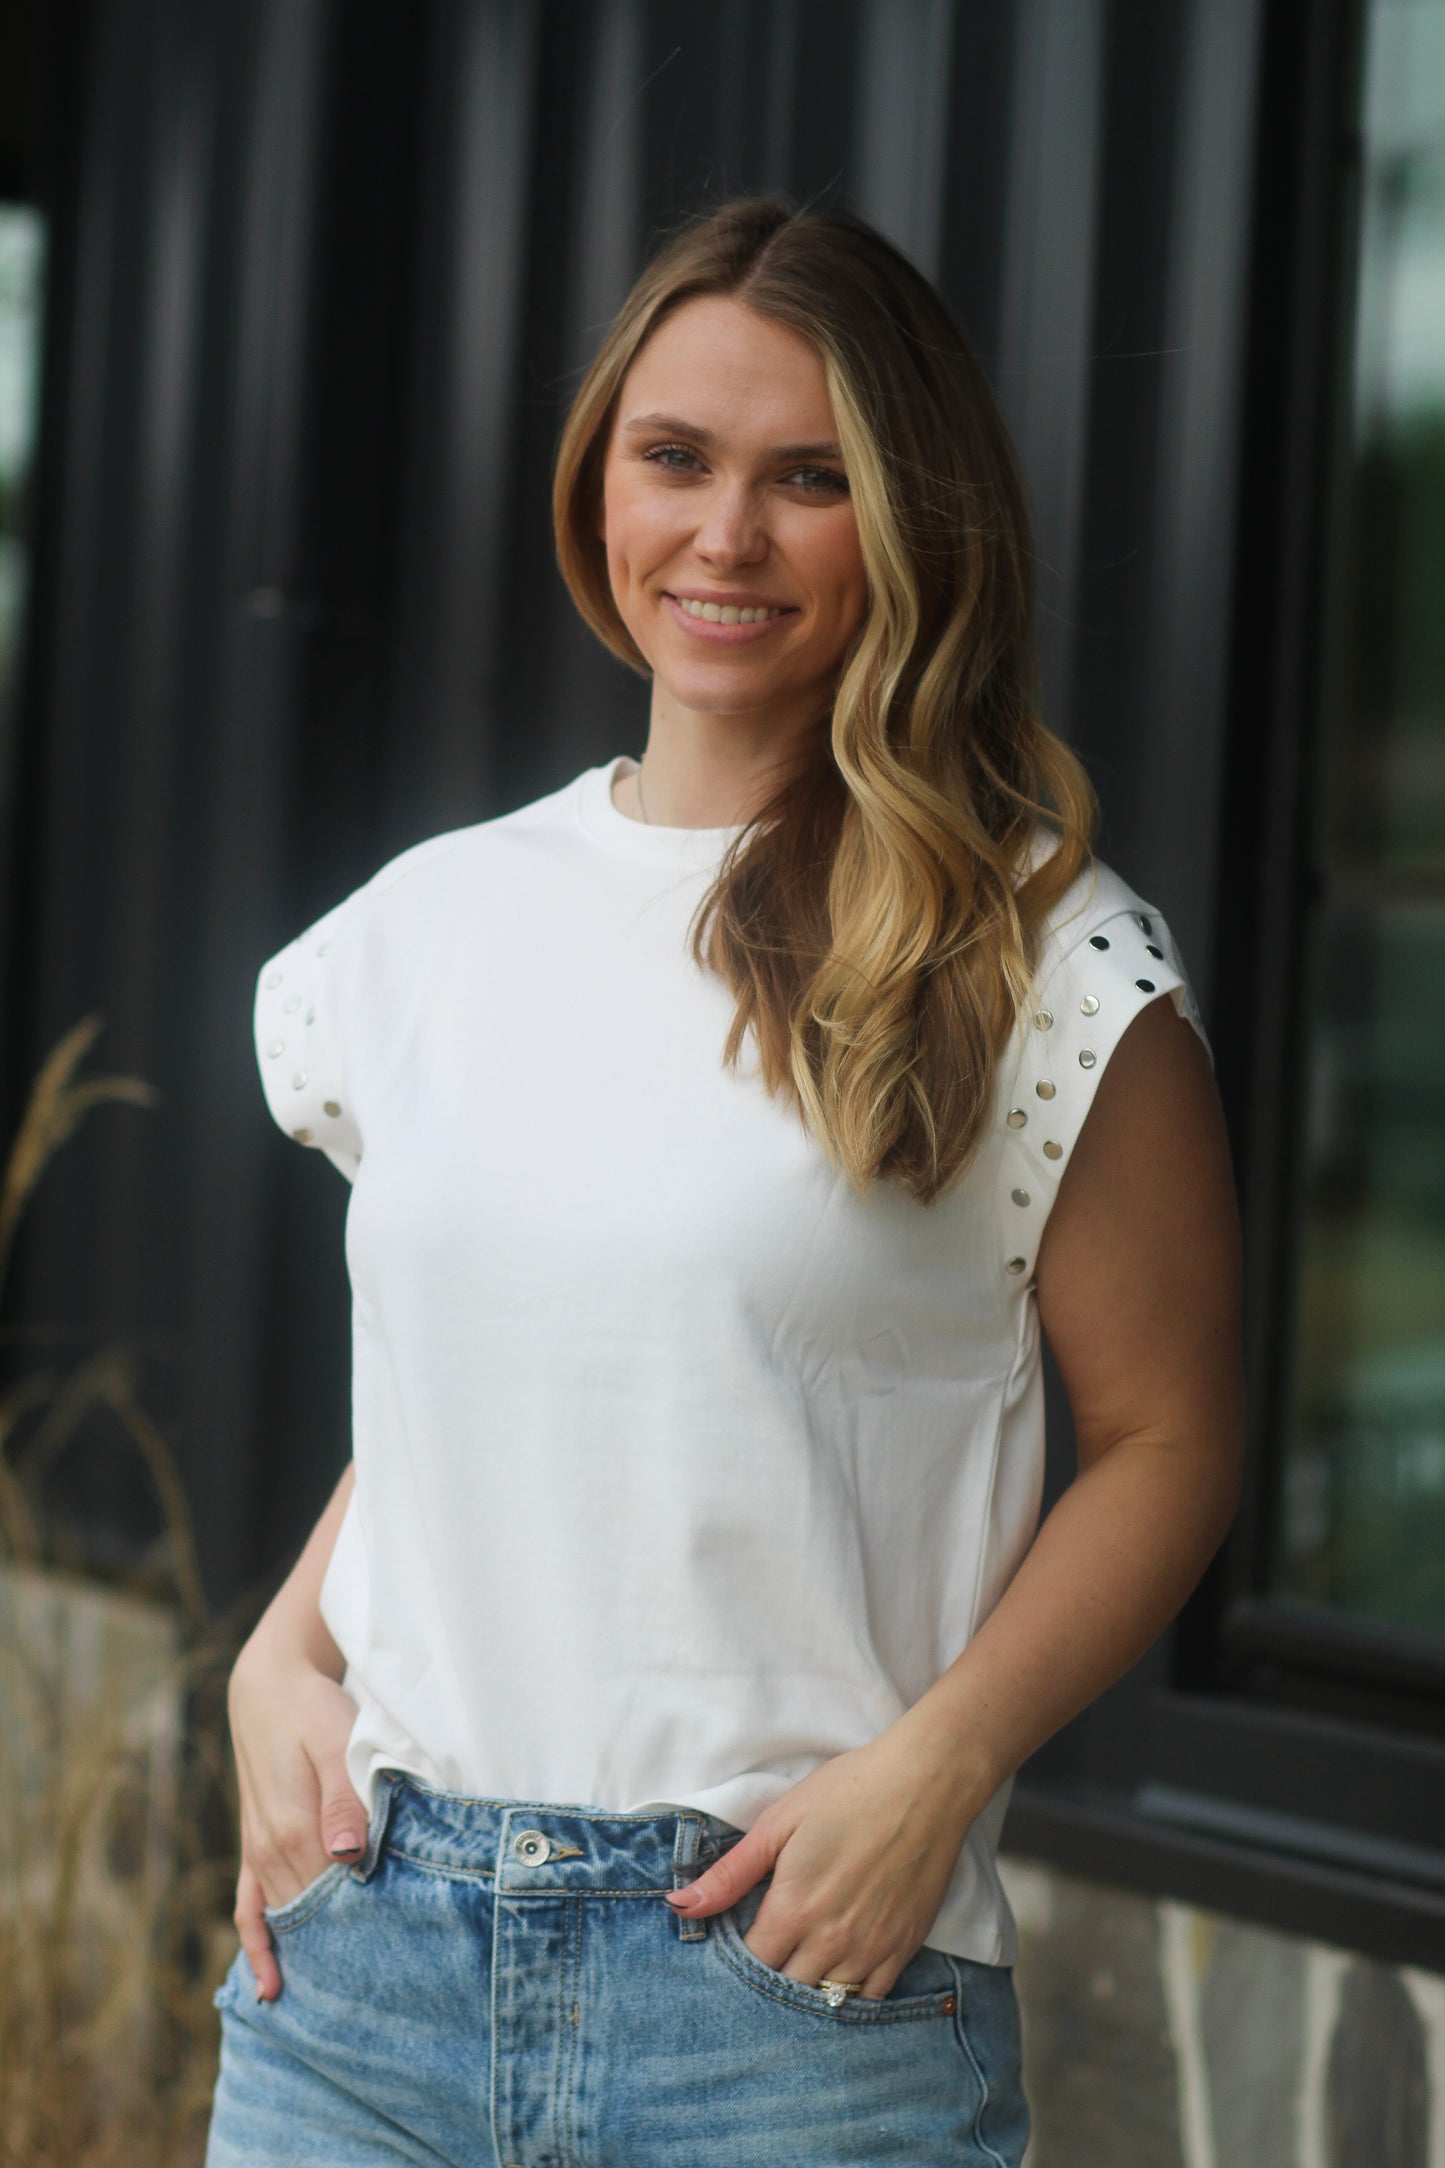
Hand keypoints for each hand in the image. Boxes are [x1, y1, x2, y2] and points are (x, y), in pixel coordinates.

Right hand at [228, 1645, 367, 2001]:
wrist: (269, 1685)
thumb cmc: (313, 1709)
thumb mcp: (336, 1743)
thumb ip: (344, 1800)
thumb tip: (346, 1857)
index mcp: (296, 1831)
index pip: (335, 1900)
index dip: (365, 1930)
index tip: (397, 1962)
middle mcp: (272, 1850)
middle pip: (312, 1916)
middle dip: (344, 1951)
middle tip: (382, 1995)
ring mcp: (259, 1851)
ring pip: (285, 1917)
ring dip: (310, 1953)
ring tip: (343, 2003)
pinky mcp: (254, 1845)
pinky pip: (249, 1909)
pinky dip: (258, 1946)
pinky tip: (269, 1985)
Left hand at [662, 1722, 982, 2000]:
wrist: (925, 1782)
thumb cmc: (848, 1791)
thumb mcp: (780, 1822)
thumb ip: (731, 1873)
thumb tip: (680, 1906)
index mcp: (794, 1907)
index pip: (750, 1963)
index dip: (735, 1960)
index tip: (731, 1945)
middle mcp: (831, 1939)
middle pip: (784, 1990)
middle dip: (767, 1980)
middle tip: (764, 1956)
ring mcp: (871, 1948)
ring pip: (826, 2001)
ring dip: (805, 1991)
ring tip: (795, 1968)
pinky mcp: (904, 1947)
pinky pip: (869, 1998)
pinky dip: (848, 1995)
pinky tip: (835, 1975)